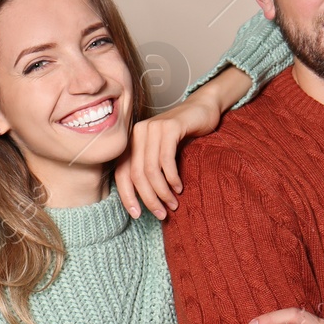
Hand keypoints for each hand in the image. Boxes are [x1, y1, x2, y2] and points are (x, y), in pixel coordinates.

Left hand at [113, 66, 248, 218]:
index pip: (121, 173)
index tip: (137, 215)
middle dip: (148, 198)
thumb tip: (143, 200)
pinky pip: (166, 159)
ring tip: (173, 203)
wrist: (202, 109)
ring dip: (162, 192)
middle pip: (136, 174)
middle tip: (161, 213)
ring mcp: (152, 128)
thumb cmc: (182, 135)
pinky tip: (179, 187)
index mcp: (131, 141)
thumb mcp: (161, 153)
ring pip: (150, 169)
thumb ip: (149, 169)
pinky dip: (172, 177)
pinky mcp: (169, 126)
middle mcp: (138, 133)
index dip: (126, 196)